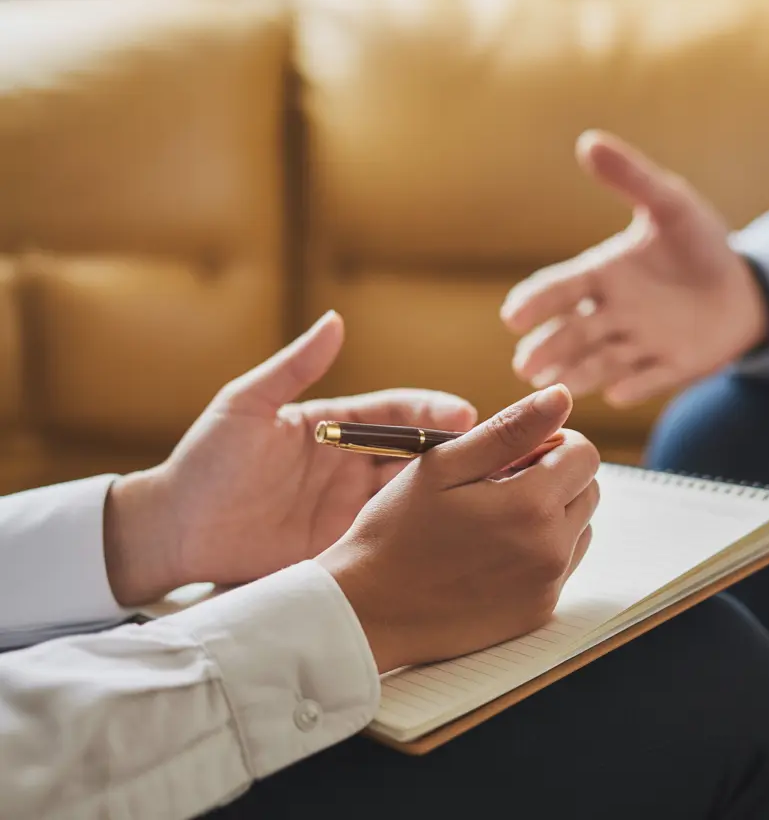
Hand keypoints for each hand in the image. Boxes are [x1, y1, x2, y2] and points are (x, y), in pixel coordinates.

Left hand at [103, 312, 476, 604]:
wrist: (174, 531)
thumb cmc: (205, 460)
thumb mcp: (246, 406)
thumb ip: (293, 366)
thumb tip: (336, 319)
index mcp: (336, 426)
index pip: (398, 413)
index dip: (432, 411)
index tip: (463, 413)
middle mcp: (352, 466)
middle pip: (417, 455)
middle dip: (457, 452)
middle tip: (497, 454)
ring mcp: (351, 508)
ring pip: (414, 497)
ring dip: (448, 493)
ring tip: (486, 494)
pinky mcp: (345, 547)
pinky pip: (391, 540)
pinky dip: (423, 535)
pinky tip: (452, 535)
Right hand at [316, 385, 599, 673]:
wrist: (369, 611)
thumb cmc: (396, 531)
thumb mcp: (443, 465)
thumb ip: (510, 428)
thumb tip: (561, 396)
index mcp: (531, 506)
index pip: (585, 454)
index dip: (553, 442)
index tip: (517, 452)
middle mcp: (551, 550)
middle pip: (589, 491)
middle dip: (556, 477)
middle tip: (501, 483)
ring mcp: (547, 586)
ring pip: (580, 529)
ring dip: (553, 515)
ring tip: (496, 519)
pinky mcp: (538, 613)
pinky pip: (561, 567)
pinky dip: (541, 551)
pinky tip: (494, 552)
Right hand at [501, 130, 768, 406]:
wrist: (744, 287)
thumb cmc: (699, 243)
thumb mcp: (670, 204)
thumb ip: (631, 178)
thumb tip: (588, 141)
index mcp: (603, 274)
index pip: (561, 288)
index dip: (536, 302)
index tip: (512, 316)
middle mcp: (613, 314)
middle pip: (572, 334)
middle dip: (549, 349)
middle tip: (525, 365)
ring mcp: (640, 344)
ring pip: (601, 361)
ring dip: (578, 373)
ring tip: (556, 384)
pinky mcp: (671, 367)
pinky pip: (649, 379)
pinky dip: (633, 387)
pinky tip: (617, 393)